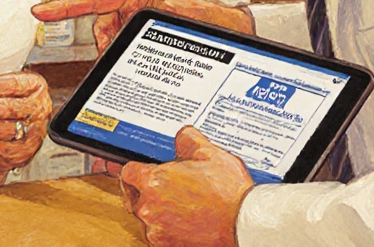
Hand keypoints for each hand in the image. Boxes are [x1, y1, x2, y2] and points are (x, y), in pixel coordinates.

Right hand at [32, 0, 254, 52]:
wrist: (233, 31)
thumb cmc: (212, 21)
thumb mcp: (179, 21)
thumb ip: (148, 27)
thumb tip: (118, 44)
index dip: (66, 7)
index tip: (40, 11)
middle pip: (100, 22)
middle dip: (105, 43)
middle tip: (117, 58)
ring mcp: (138, 12)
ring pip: (110, 35)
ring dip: (117, 49)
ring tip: (140, 60)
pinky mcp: (142, 25)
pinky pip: (121, 41)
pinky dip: (124, 52)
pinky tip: (140, 60)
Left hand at [119, 127, 252, 246]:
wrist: (245, 226)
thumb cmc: (230, 194)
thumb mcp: (211, 154)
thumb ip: (188, 140)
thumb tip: (182, 136)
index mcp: (153, 182)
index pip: (127, 173)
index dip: (137, 171)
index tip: (145, 173)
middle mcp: (149, 208)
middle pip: (134, 197)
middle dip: (147, 192)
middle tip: (167, 190)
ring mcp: (157, 231)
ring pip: (147, 219)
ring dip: (159, 213)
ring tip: (184, 207)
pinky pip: (160, 237)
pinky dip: (169, 231)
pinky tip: (188, 223)